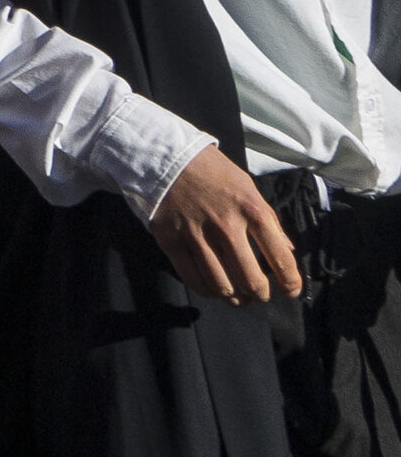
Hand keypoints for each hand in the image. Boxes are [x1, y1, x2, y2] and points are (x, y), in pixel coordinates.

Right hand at [150, 146, 301, 302]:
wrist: (167, 158)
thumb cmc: (213, 173)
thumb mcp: (249, 188)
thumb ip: (269, 221)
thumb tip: (286, 251)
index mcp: (252, 210)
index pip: (281, 257)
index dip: (290, 282)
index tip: (291, 291)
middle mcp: (226, 225)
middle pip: (251, 280)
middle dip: (261, 294)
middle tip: (260, 294)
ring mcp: (197, 235)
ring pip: (222, 285)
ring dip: (235, 298)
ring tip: (238, 297)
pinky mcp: (172, 241)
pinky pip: (193, 279)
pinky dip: (207, 291)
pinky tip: (214, 289)